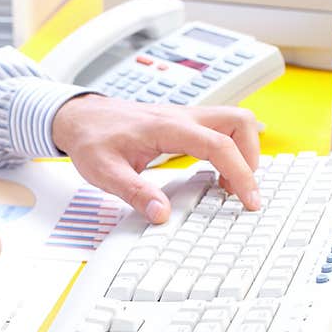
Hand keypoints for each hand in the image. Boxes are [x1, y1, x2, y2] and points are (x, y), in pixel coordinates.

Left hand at [51, 95, 260, 223]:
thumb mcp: (104, 172)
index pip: (219, 144)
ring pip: (234, 121)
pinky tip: (216, 173)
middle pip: (240, 121)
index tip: (249, 199)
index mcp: (166, 127)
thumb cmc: (91, 139)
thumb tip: (161, 215)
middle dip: (251, 156)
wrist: (79, 116)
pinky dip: (230, 149)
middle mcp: (182, 116)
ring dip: (243, 151)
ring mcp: (185, 117)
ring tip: (228, 184)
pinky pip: (221, 128)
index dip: (240, 173)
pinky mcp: (184, 123)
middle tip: (240, 190)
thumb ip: (134, 193)